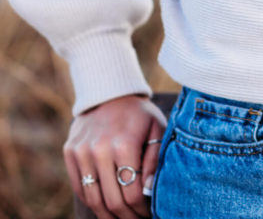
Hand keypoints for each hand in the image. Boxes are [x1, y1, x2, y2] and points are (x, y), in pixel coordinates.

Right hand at [64, 94, 166, 218]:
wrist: (110, 91)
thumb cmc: (139, 114)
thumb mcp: (157, 129)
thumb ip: (155, 161)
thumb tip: (149, 191)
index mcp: (124, 144)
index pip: (131, 194)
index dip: (141, 209)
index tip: (149, 213)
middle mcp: (99, 149)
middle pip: (112, 201)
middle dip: (126, 217)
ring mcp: (81, 151)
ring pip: (93, 199)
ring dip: (108, 215)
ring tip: (121, 217)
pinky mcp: (70, 152)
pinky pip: (80, 188)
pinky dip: (92, 201)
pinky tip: (106, 205)